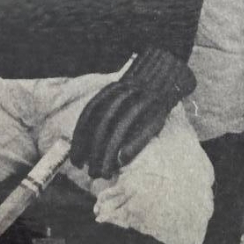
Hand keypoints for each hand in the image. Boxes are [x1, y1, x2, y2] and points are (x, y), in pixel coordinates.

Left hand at [70, 49, 196, 178]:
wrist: (168, 70)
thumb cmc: (139, 89)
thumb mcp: (118, 93)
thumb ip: (103, 111)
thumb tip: (85, 141)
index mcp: (111, 91)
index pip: (89, 118)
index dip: (80, 140)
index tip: (75, 160)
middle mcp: (124, 95)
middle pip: (102, 126)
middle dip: (93, 152)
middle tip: (89, 172)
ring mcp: (141, 102)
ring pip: (120, 131)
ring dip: (109, 154)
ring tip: (104, 173)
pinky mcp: (157, 111)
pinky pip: (142, 131)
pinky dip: (131, 146)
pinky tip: (122, 161)